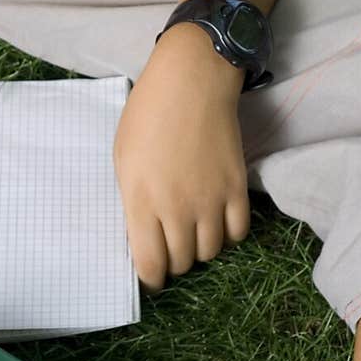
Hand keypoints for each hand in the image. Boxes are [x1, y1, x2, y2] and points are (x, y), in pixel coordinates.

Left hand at [113, 23, 249, 290]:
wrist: (190, 82)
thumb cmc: (147, 114)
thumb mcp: (123, 158)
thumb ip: (132, 200)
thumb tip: (141, 234)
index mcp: (141, 201)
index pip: (151, 266)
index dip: (151, 277)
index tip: (150, 273)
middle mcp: (177, 209)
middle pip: (181, 262)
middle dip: (172, 260)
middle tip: (168, 243)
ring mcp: (210, 201)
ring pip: (210, 252)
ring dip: (199, 247)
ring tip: (191, 228)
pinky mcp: (236, 190)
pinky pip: (237, 234)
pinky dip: (226, 233)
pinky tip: (216, 219)